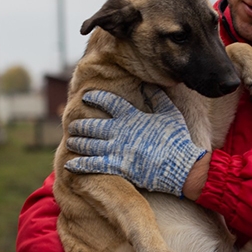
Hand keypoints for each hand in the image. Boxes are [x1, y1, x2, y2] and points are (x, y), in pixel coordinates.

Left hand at [65, 89, 206, 196]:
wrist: (181, 166)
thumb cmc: (177, 139)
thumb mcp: (170, 113)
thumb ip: (157, 97)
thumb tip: (147, 84)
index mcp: (131, 116)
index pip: (108, 101)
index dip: (95, 97)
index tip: (86, 97)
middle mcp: (120, 131)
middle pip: (92, 124)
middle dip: (80, 124)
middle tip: (73, 124)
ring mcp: (117, 150)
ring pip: (88, 144)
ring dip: (77, 142)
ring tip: (71, 141)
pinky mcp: (117, 167)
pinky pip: (93, 165)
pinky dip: (79, 164)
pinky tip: (70, 163)